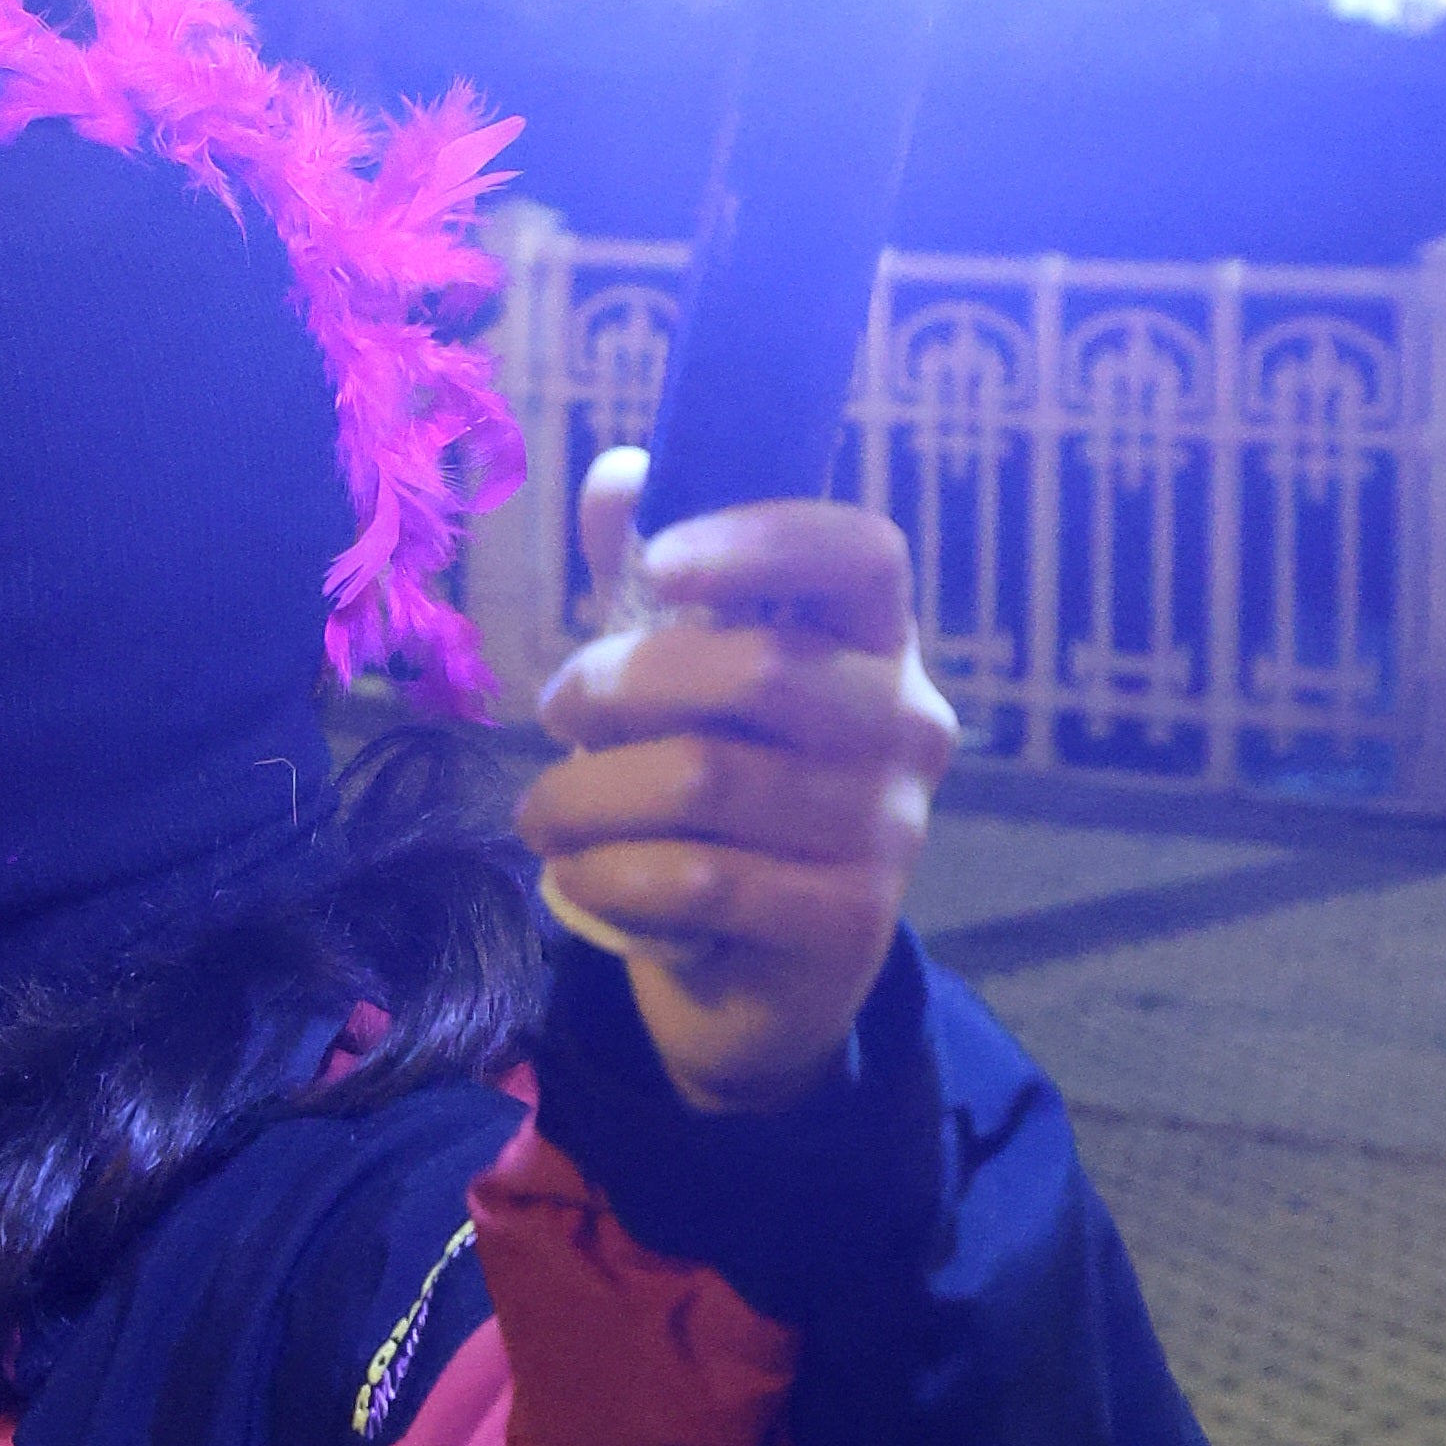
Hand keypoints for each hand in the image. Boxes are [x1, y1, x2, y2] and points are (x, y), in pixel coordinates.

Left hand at [514, 451, 956, 1116]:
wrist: (757, 975)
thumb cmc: (715, 784)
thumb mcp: (680, 671)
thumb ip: (649, 568)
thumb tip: (623, 470)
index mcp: (876, 639)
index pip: (862, 553)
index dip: (761, 541)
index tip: (660, 562)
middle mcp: (905, 724)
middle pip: (761, 669)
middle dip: (620, 681)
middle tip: (556, 707)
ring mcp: (890, 827)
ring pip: (707, 781)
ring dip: (587, 794)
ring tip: (540, 811)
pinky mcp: (850, 923)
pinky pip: (702, 881)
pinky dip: (611, 874)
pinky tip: (578, 874)